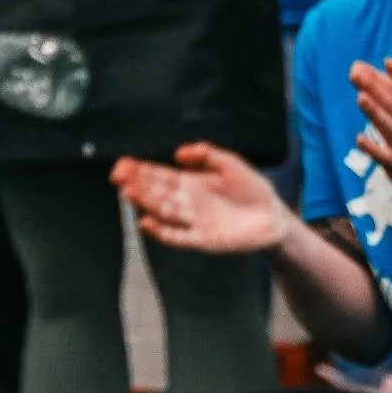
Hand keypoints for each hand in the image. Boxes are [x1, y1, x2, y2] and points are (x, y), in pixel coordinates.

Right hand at [113, 143, 286, 253]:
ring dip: (145, 203)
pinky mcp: (203, 240)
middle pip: (157, 192)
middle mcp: (187, 202)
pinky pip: (178, 236)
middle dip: (137, 183)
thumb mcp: (232, 164)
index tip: (123, 164)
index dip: (141, 170)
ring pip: (164, 211)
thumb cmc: (253, 189)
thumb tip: (178, 152)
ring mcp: (193, 221)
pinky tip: (146, 223)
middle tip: (118, 175)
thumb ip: (207, 154)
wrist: (274, 218)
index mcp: (192, 182)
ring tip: (127, 192)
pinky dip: (162, 231)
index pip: (160, 175)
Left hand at [351, 58, 391, 210]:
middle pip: (391, 103)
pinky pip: (385, 157)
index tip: (357, 66)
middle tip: (354, 73)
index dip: (375, 78)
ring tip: (360, 97)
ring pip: (388, 126)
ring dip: (375, 112)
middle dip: (373, 88)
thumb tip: (386, 60)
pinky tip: (359, 140)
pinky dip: (373, 149)